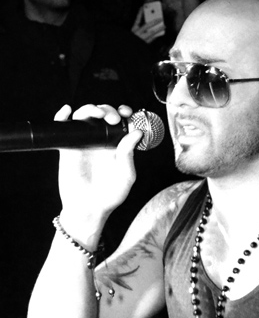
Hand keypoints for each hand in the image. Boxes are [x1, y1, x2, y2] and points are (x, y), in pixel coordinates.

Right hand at [55, 104, 142, 243]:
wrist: (89, 209)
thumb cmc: (110, 196)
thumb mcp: (126, 176)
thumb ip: (129, 154)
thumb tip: (137, 132)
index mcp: (117, 146)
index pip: (121, 122)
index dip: (124, 113)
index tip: (127, 113)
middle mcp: (101, 141)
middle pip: (103, 115)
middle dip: (109, 110)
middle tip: (113, 119)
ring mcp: (84, 143)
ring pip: (84, 117)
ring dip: (90, 109)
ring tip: (97, 114)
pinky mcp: (68, 148)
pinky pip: (64, 128)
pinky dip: (62, 116)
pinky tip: (67, 111)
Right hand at [131, 7, 164, 43]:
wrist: (133, 49)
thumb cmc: (135, 39)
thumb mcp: (135, 32)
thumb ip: (140, 25)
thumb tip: (148, 18)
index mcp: (134, 29)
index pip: (137, 19)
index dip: (140, 13)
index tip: (143, 6)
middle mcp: (137, 34)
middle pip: (146, 26)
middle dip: (153, 21)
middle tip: (160, 18)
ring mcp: (141, 39)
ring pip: (151, 33)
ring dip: (158, 29)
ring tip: (164, 26)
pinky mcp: (145, 44)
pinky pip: (152, 39)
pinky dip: (157, 35)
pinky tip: (162, 32)